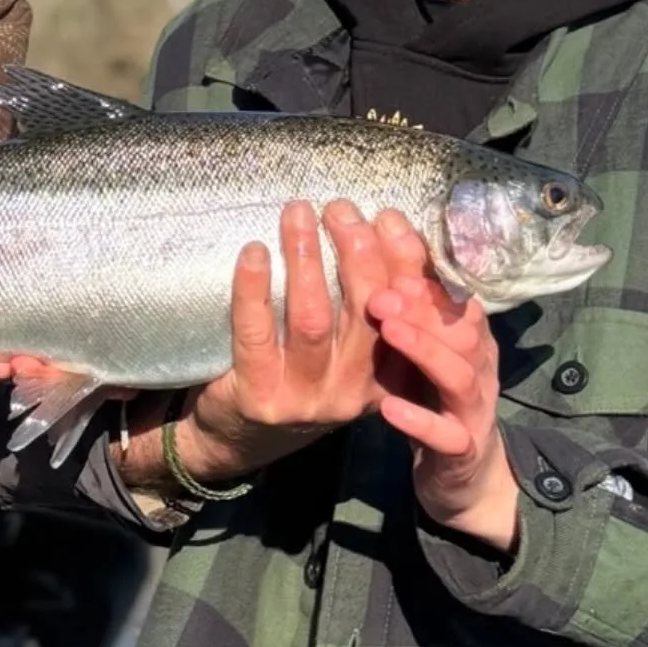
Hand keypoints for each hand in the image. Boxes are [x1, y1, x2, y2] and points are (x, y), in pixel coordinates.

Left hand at [167, 199, 425, 483]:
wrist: (239, 438)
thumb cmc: (297, 375)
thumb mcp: (345, 353)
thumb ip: (364, 307)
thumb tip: (377, 227)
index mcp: (387, 375)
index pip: (408, 313)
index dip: (403, 261)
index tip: (389, 216)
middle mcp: (353, 390)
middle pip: (366, 310)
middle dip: (356, 250)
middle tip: (339, 208)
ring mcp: (306, 397)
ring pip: (313, 317)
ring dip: (307, 257)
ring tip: (298, 213)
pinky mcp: (260, 396)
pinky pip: (256, 332)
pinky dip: (254, 288)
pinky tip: (254, 252)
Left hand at [368, 253, 519, 552]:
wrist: (462, 476)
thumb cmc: (431, 394)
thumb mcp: (422, 343)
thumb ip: (407, 298)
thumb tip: (381, 227)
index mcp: (467, 334)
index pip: (453, 293)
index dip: (422, 267)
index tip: (386, 240)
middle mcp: (477, 365)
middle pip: (460, 327)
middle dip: (421, 303)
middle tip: (379, 290)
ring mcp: (473, 409)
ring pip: (460, 374)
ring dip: (425, 348)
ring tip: (389, 329)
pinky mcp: (462, 451)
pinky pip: (447, 436)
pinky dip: (420, 421)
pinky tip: (389, 408)